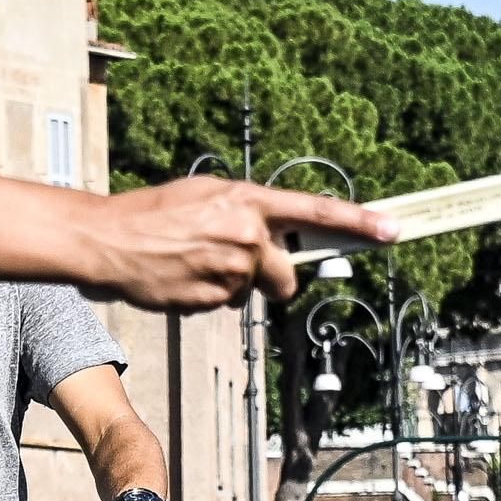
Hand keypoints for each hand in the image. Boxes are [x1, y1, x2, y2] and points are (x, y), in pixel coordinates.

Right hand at [79, 179, 389, 311]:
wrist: (107, 240)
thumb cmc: (152, 213)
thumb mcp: (206, 195)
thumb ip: (247, 212)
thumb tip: (276, 233)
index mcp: (248, 201)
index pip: (317, 212)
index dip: (359, 222)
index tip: (393, 230)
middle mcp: (246, 235)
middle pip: (286, 275)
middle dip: (273, 278)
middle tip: (237, 263)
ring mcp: (231, 270)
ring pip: (252, 291)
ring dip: (231, 284)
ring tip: (192, 263)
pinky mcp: (211, 299)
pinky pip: (226, 305)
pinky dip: (209, 297)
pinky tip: (182, 278)